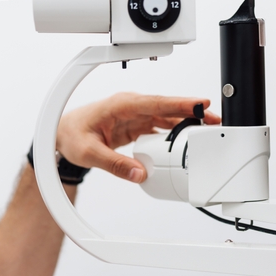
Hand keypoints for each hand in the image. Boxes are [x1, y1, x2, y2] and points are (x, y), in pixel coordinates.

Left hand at [56, 93, 219, 182]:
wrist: (60, 134)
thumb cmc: (71, 135)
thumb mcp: (89, 152)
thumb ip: (114, 164)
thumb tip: (139, 173)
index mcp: (121, 105)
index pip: (156, 102)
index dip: (180, 102)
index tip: (201, 103)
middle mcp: (131, 106)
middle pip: (167, 107)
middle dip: (192, 112)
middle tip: (215, 119)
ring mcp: (135, 115)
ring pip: (166, 116)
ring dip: (186, 122)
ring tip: (208, 130)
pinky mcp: (136, 125)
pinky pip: (160, 126)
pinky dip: (175, 131)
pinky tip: (187, 139)